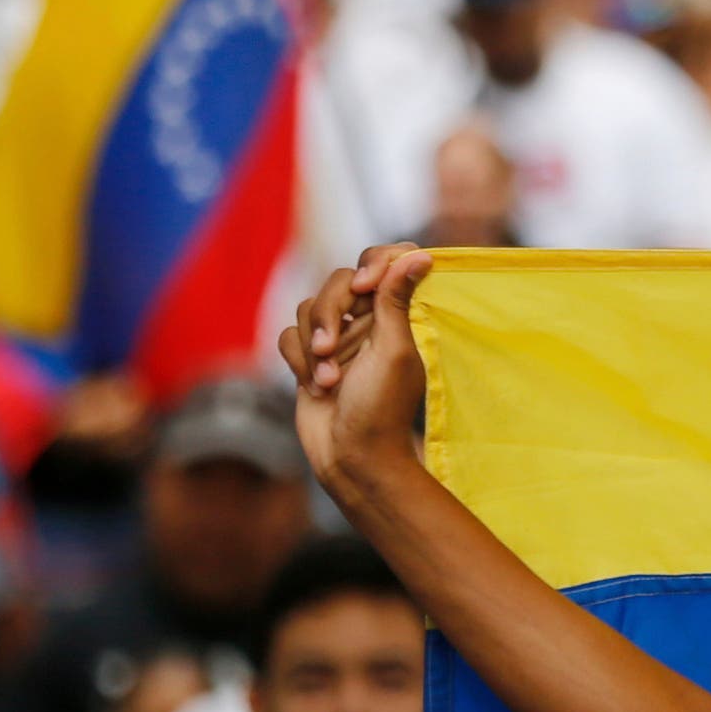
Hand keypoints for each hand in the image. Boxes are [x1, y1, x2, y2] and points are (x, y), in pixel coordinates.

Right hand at [279, 244, 437, 496]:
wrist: (351, 456)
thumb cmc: (381, 407)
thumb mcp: (394, 350)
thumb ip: (397, 300)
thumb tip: (421, 254)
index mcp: (397, 314)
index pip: (385, 261)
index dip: (373, 263)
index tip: (366, 285)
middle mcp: (367, 321)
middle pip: (338, 281)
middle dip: (329, 313)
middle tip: (332, 348)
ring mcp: (336, 338)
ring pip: (309, 306)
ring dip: (314, 344)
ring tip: (329, 379)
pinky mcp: (307, 358)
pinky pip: (289, 335)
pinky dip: (298, 360)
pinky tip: (315, 387)